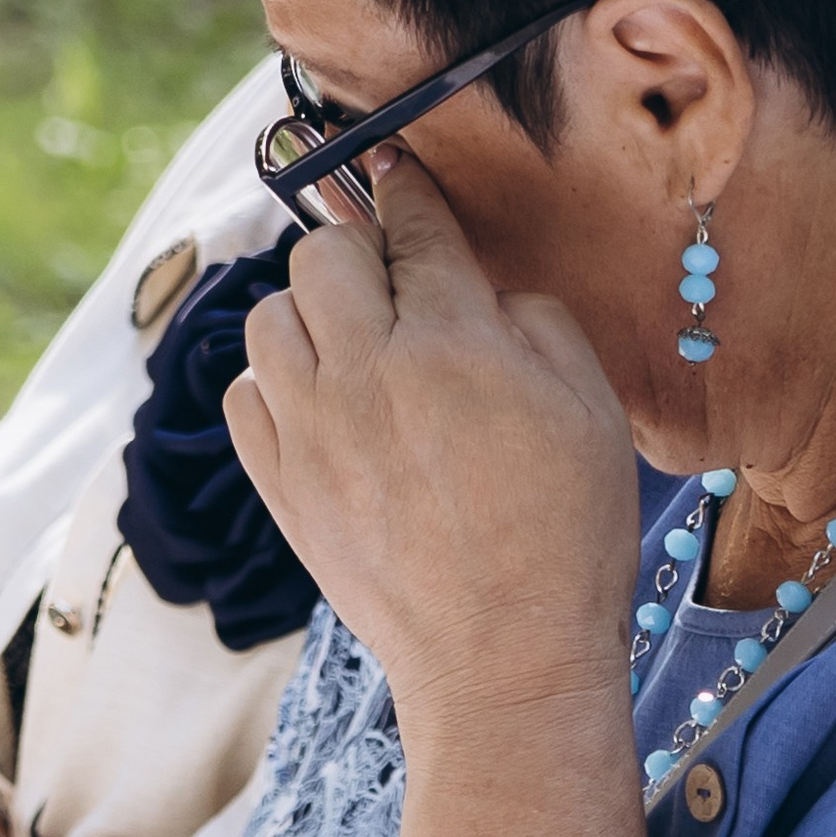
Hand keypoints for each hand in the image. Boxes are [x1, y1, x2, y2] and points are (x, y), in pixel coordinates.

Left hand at [226, 149, 638, 731]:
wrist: (504, 661)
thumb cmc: (567, 538)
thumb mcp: (590, 408)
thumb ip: (534, 321)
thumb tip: (481, 290)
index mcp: (453, 341)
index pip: (413, 226)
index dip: (409, 191)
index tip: (401, 175)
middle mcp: (366, 374)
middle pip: (322, 252)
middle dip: (358, 251)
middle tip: (393, 282)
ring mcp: (312, 432)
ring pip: (269, 316)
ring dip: (310, 314)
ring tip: (354, 347)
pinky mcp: (282, 487)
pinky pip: (245, 394)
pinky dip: (277, 384)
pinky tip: (323, 406)